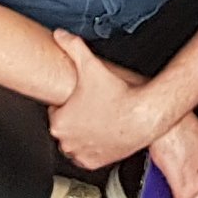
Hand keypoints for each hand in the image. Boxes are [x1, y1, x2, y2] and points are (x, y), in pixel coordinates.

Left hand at [47, 36, 172, 170]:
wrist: (143, 116)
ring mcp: (80, 153)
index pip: (55, 111)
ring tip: (97, 118)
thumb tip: (61, 35)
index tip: (80, 97)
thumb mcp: (91, 66)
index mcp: (59, 122)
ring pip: (74, 142)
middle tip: (90, 105)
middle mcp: (66, 141)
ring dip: (81, 133)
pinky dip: (91, 146)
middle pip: (64, 127)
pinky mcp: (93, 162)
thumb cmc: (118, 96)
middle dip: (74, 117)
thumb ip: (73, 47)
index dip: (68, 102)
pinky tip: (101, 132)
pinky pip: (85, 155)